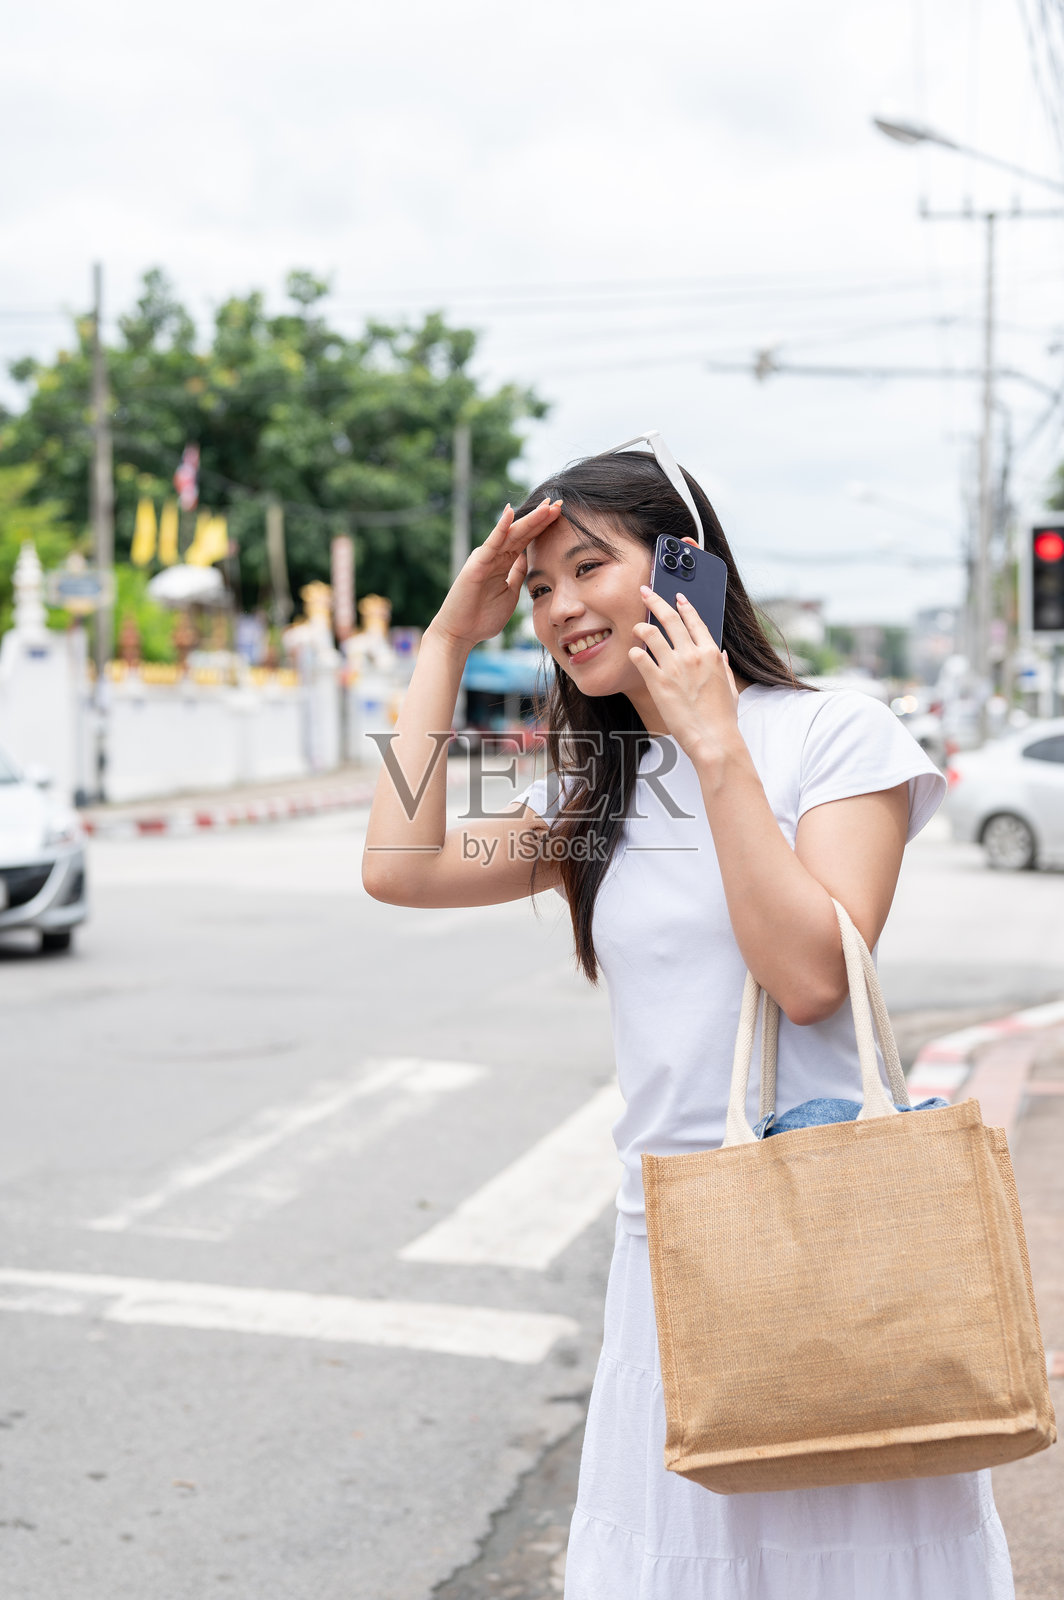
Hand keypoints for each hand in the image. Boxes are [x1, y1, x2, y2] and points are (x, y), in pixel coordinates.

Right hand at [431, 497, 561, 650]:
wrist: (460, 633)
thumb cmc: (482, 617)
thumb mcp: (510, 593)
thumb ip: (518, 574)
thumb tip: (529, 560)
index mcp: (505, 562)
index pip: (527, 539)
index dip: (543, 526)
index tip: (561, 514)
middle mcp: (495, 555)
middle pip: (522, 532)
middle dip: (541, 518)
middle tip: (559, 502)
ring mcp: (486, 558)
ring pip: (511, 534)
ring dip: (529, 519)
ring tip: (546, 506)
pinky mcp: (477, 564)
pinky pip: (492, 543)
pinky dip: (501, 527)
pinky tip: (510, 512)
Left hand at [629, 577, 739, 764]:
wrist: (713, 739)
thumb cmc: (723, 718)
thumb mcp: (731, 688)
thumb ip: (726, 667)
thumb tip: (724, 654)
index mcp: (712, 654)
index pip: (695, 620)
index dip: (683, 605)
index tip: (676, 596)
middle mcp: (693, 654)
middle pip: (670, 618)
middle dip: (654, 601)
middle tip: (644, 591)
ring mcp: (674, 667)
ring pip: (651, 633)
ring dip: (641, 626)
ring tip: (635, 627)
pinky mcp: (658, 682)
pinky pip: (640, 657)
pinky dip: (634, 652)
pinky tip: (633, 653)